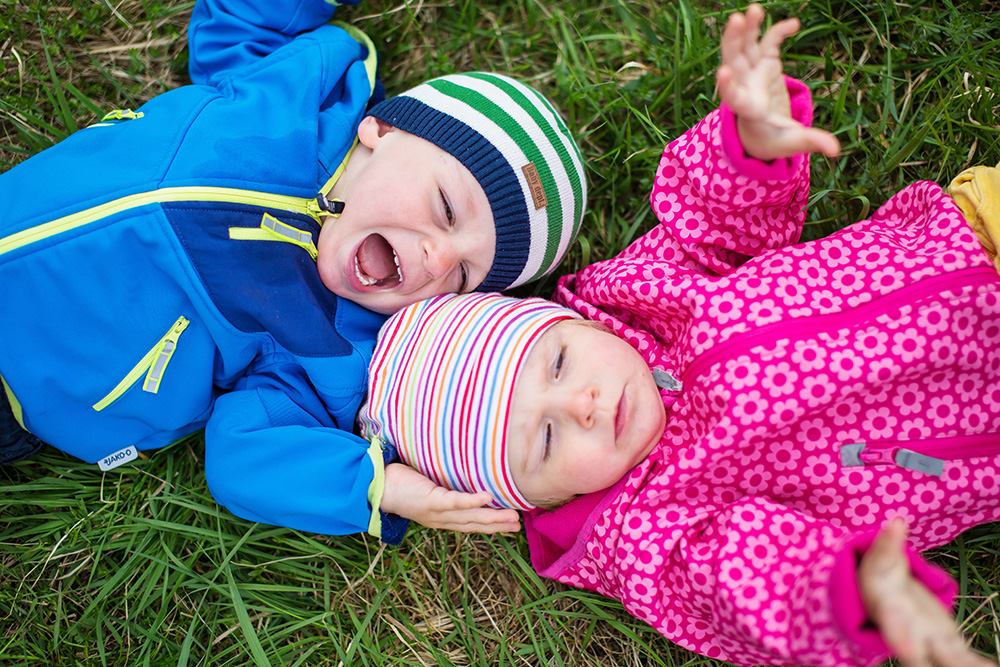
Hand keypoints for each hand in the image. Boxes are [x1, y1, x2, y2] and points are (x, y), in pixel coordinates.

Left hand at [379, 463, 521, 533]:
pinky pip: (454, 502)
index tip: (510, 526)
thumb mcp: (426, 489)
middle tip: (518, 526)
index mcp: (440, 518)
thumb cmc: (399, 483)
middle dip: (497, 526)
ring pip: (469, 518)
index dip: (490, 526)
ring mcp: (435, 512)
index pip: (469, 524)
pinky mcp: (430, 501)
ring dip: (492, 519)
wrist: (375, 486)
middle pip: (473, 525)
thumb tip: (461, 478)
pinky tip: (487, 498)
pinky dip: (471, 502)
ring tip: (512, 518)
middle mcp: (439, 520)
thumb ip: (443, 488)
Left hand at [717, 3, 839, 160]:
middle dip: (732, 42)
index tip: (722, 73)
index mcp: (748, 109)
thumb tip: (835, 151)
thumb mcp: (791, 142)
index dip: (727, 86)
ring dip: (747, 28)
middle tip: (735, 21)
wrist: (762, 130)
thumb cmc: (773, 140)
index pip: (734, 98)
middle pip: (734, 61)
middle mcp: (746, 86)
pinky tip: (794, 24)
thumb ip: (810, 142)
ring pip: (745, 46)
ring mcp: (753, 72)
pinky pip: (769, 43)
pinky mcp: (765, 63)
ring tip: (753, 9)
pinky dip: (778, 31)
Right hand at [859, 519, 995, 666]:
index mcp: (889, 613)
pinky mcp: (951, 646)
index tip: (908, 652)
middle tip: (929, 663)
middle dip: (922, 661)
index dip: (901, 642)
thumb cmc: (881, 579)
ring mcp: (932, 644)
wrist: (887, 600)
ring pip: (947, 660)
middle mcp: (910, 635)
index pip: (894, 628)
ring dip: (963, 665)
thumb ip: (888, 545)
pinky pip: (967, 659)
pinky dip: (980, 664)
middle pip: (917, 655)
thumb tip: (898, 521)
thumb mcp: (879, 561)